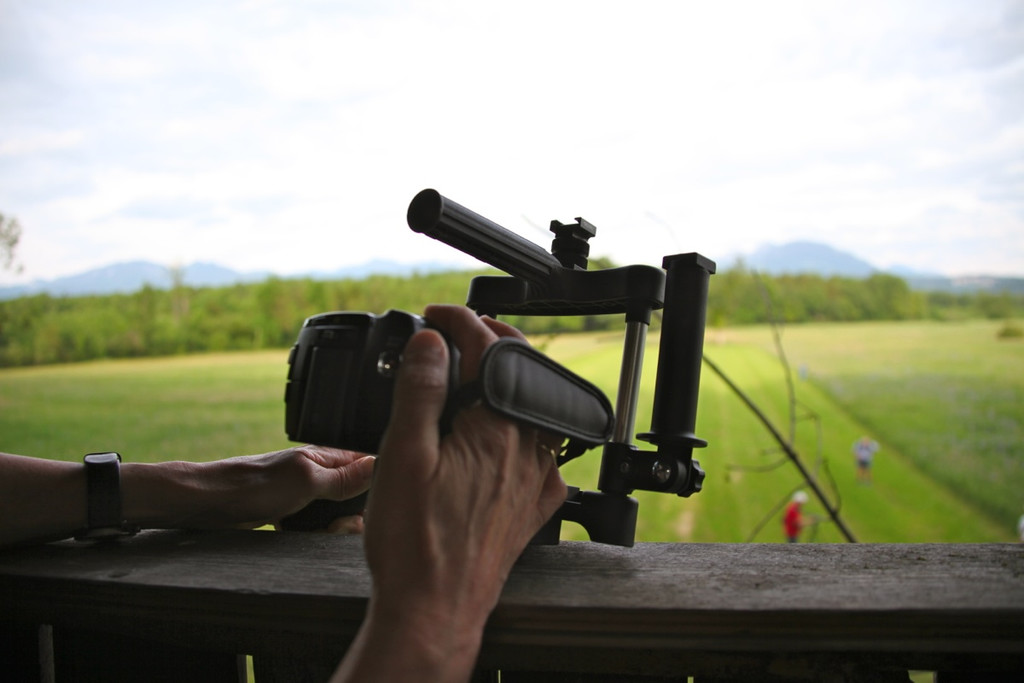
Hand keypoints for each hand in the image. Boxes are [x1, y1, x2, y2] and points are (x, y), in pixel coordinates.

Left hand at [123, 446, 374, 531]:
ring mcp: (306, 493)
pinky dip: (313, 534)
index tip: (369, 508)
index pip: (369, 466)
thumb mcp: (306, 481)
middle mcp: (320, 473)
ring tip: (319, 531)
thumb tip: (380, 464)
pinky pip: (316, 526)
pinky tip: (302, 535)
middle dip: (352, 517)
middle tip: (335, 525)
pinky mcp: (292, 511)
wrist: (210, 503)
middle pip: (357, 497)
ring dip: (332, 529)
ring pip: (338, 515)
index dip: (377, 488)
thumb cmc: (253, 486)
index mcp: (327, 457)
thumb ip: (345, 477)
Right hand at [332, 305, 565, 680]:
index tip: (435, 314)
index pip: (485, 351)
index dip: (458, 320)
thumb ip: (421, 392)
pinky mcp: (534, 507)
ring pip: (535, 410)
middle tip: (461, 331)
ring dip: (510, 382)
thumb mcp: (403, 456)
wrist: (435, 611)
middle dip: (492, 341)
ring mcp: (535, 479)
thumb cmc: (415, 544)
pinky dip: (527, 429)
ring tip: (481, 373)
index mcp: (494, 429)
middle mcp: (525, 450)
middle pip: (521, 374)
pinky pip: (544, 454)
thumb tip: (433, 343)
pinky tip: (511, 435)